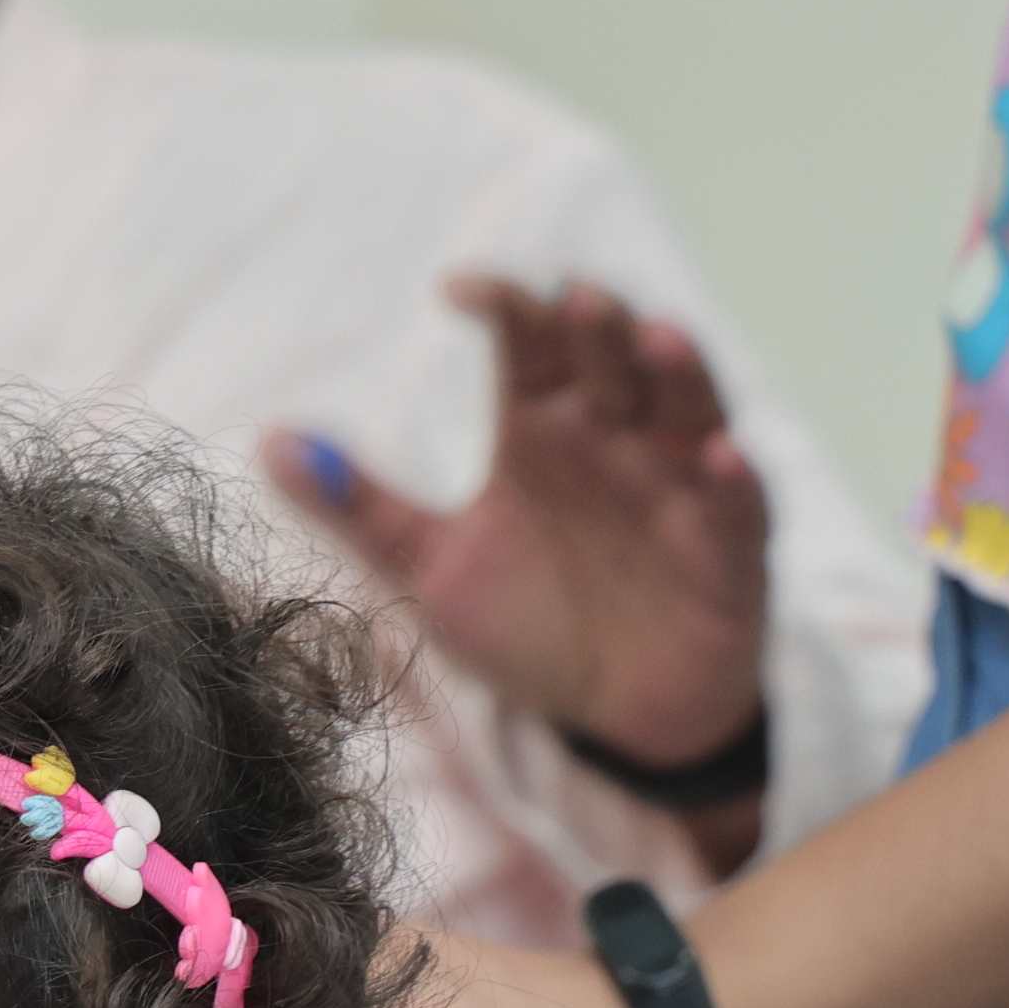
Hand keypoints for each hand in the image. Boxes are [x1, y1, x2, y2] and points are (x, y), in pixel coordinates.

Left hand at [269, 276, 772, 772]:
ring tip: (656, 336)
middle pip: (610, 365)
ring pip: (687, 413)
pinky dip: (731, 480)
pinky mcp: (728, 553)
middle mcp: (614, 444)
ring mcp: (677, 491)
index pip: (528, 348)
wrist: (610, 718)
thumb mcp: (429, 568)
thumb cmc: (530, 624)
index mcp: (543, 432)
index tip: (455, 289)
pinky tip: (718, 456)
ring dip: (677, 374)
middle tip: (574, 297)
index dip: (505, 310)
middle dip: (596, 329)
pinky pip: (738, 509)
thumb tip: (270, 442)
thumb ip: (360, 507)